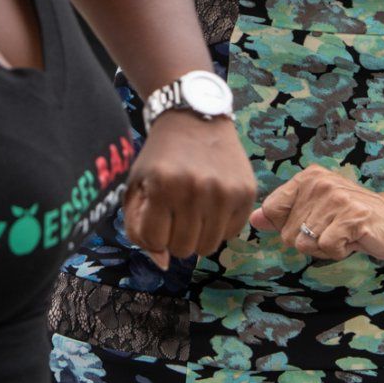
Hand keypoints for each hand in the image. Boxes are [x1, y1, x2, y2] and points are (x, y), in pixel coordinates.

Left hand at [123, 112, 257, 268]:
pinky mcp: (246, 191)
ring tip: (192, 211)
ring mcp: (225, 191)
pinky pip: (231, 233)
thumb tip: (163, 264)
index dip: (152, 233)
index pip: (155, 242)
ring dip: (197, 236)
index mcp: (163, 186)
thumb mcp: (137, 187)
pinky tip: (211, 203)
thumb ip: (138, 229)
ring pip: (208, 247)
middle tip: (174, 213)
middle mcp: (197, 189)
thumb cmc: (160, 157)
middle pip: (183, 250)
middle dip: (174, 237)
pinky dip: (218, 225)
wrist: (195, 118)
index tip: (154, 214)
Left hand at [249, 166, 383, 262]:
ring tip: (345, 234)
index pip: (272, 211)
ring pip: (306, 244)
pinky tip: (355, 239)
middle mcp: (319, 183)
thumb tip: (253, 219)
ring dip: (326, 248)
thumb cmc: (354, 218)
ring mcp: (336, 199)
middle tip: (335, 230)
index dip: (290, 227)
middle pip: (288, 234)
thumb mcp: (316, 211)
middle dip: (310, 242)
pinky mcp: (352, 217)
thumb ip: (284, 214)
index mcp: (307, 178)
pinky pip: (327, 248)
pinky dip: (339, 252)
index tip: (315, 222)